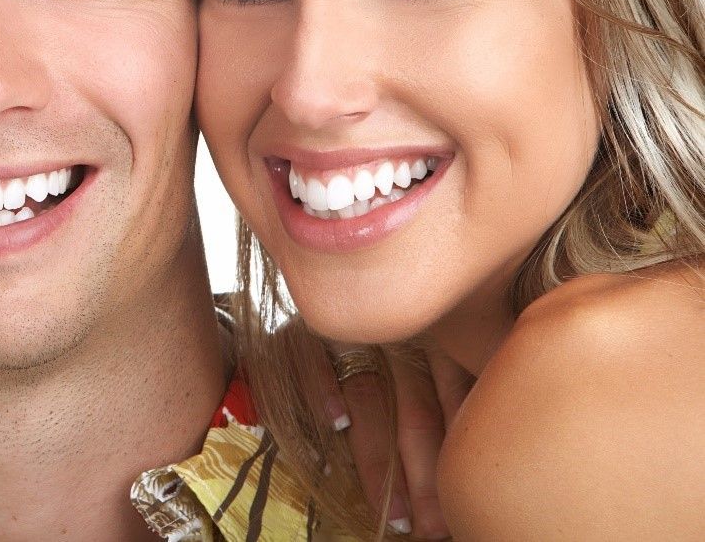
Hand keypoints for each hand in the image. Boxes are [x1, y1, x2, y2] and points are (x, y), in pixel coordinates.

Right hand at [313, 342, 471, 538]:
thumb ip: (455, 378)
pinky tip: (337, 425)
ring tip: (395, 514)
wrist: (328, 271)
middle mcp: (395, 333)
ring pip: (369, 399)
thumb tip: (487, 442)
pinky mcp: (301, 332)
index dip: (458, 452)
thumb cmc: (388, 325)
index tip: (464, 503)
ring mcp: (348, 332)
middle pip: (416, 411)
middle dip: (426, 477)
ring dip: (378, 462)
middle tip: (434, 528)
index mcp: (435, 335)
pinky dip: (324, 391)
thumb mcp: (433, 342)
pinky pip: (313, 360)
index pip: (453, 399)